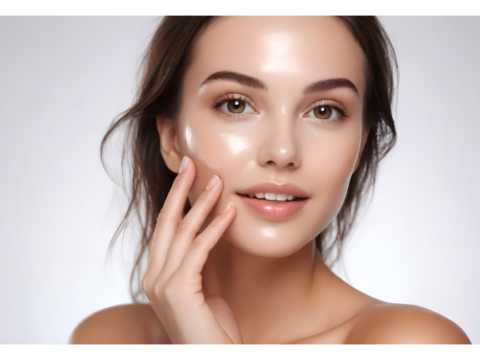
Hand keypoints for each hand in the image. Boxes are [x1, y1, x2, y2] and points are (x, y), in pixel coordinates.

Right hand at [142, 156, 241, 344]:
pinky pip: (200, 250)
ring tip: (218, 182)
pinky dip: (215, 228)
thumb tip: (211, 232)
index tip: (188, 178)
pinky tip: (229, 213)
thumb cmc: (212, 330)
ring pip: (183, 232)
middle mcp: (154, 278)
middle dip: (180, 191)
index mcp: (157, 276)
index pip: (166, 230)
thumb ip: (202, 263)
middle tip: (193, 164)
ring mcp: (162, 285)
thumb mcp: (206, 289)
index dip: (176, 201)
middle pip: (166, 223)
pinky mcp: (179, 291)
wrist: (213, 359)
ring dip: (202, 204)